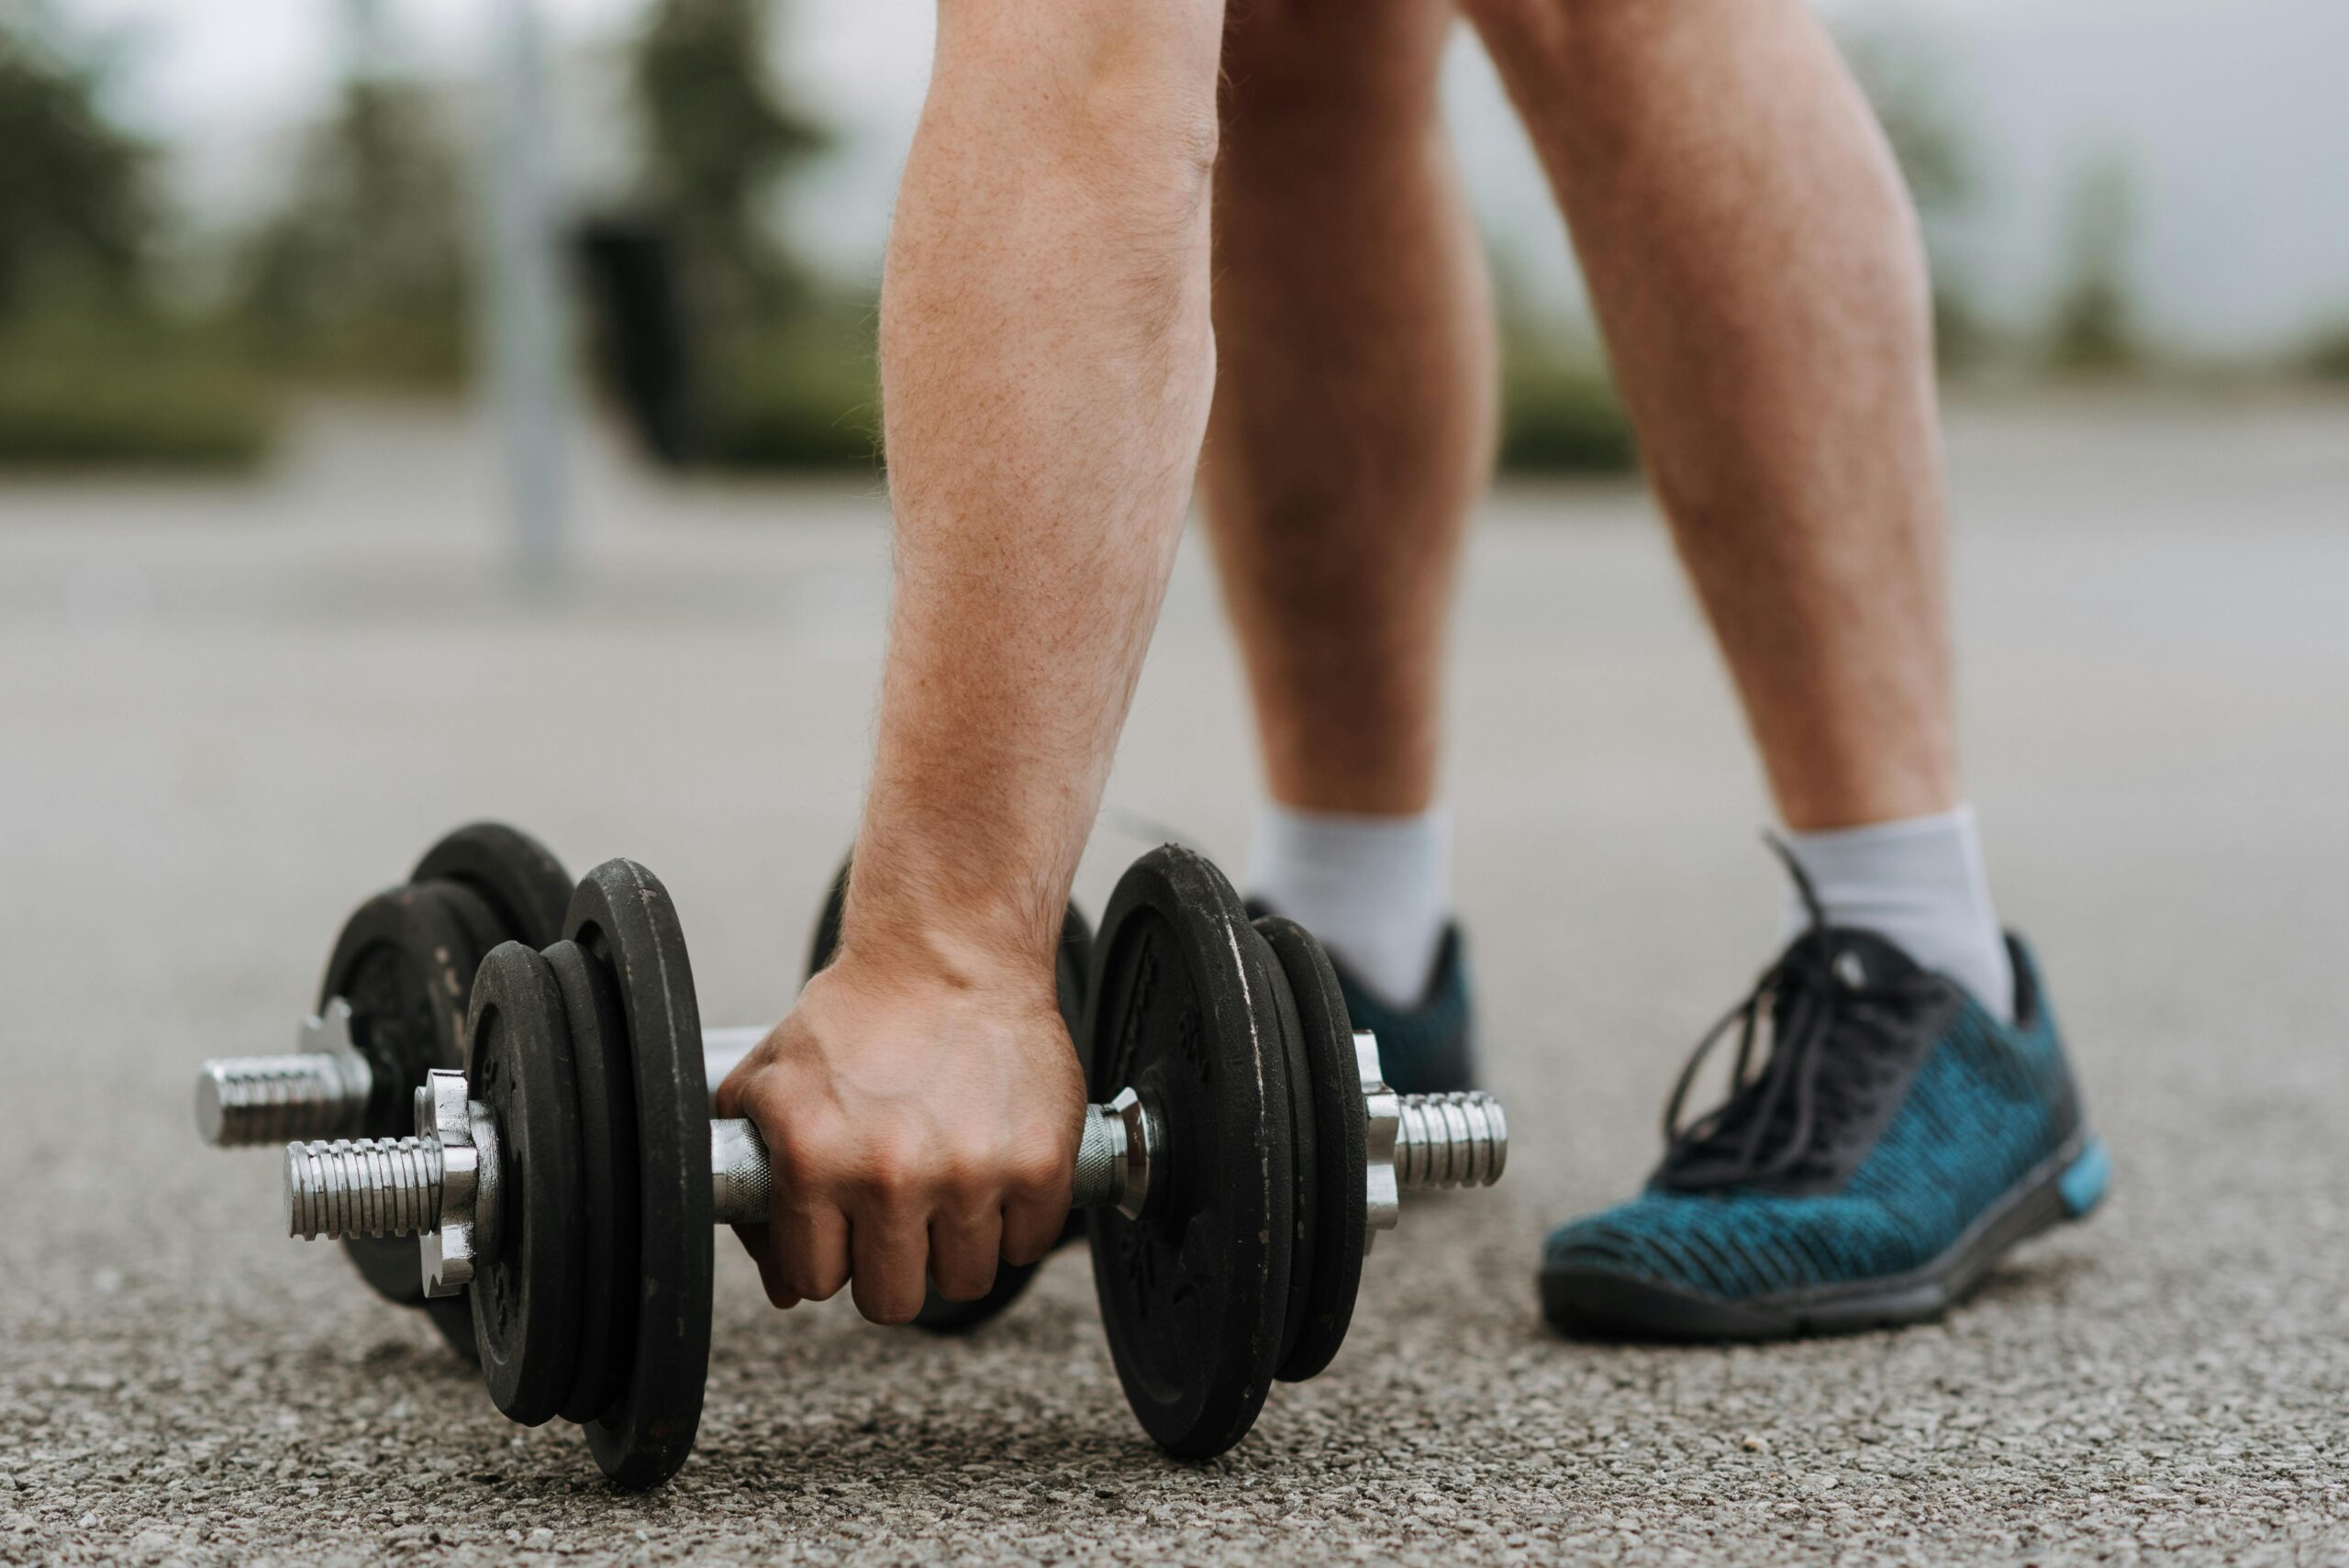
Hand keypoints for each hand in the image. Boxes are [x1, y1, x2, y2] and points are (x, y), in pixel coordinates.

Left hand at [714, 940, 1083, 1324]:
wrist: (949, 951)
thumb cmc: (857, 1017)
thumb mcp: (768, 1086)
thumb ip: (752, 1190)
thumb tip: (784, 1286)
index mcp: (815, 1161)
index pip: (815, 1280)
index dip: (829, 1253)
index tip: (846, 1225)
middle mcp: (891, 1176)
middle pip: (891, 1300)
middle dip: (891, 1263)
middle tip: (901, 1212)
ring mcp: (972, 1173)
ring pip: (964, 1280)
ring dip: (956, 1244)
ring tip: (951, 1184)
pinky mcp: (1040, 1164)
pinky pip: (1028, 1244)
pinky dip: (1016, 1218)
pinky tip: (996, 1167)